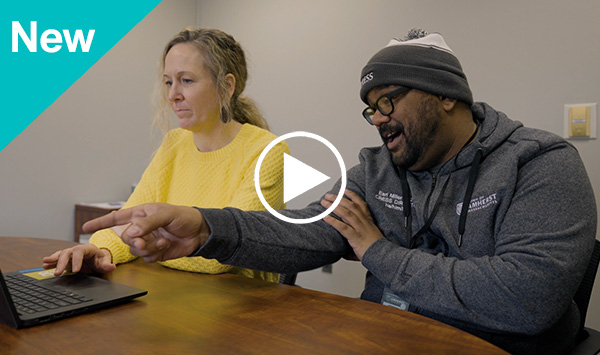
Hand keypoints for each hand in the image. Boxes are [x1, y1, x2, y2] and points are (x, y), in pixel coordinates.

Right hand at [42, 244, 115, 275]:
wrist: (97, 257)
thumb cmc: (101, 259)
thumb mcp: (105, 261)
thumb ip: (107, 264)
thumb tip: (112, 266)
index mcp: (87, 248)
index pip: (80, 251)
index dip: (77, 260)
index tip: (75, 271)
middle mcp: (77, 250)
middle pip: (67, 253)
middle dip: (61, 262)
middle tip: (57, 273)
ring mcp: (71, 254)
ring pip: (61, 254)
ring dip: (53, 259)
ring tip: (45, 264)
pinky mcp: (66, 259)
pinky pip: (57, 259)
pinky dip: (51, 262)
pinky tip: (44, 265)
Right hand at [82, 203, 209, 262]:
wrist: (199, 232)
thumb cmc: (184, 217)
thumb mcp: (166, 214)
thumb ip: (147, 223)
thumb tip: (130, 233)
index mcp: (140, 214)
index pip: (115, 218)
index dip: (100, 223)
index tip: (85, 228)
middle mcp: (141, 228)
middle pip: (125, 238)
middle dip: (134, 241)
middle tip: (144, 241)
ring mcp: (147, 241)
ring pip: (135, 250)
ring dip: (148, 248)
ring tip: (163, 241)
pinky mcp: (155, 253)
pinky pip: (146, 258)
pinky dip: (155, 253)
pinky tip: (166, 246)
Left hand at [321, 189, 382, 260]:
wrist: (384, 257)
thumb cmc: (376, 250)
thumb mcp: (369, 240)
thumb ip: (357, 239)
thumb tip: (345, 248)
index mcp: (369, 222)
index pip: (361, 205)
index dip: (353, 196)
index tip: (345, 190)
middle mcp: (364, 223)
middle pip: (351, 206)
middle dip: (339, 199)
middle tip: (329, 195)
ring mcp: (360, 229)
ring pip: (346, 214)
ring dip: (334, 207)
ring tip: (324, 203)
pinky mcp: (356, 237)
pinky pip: (343, 227)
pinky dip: (333, 221)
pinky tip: (325, 217)